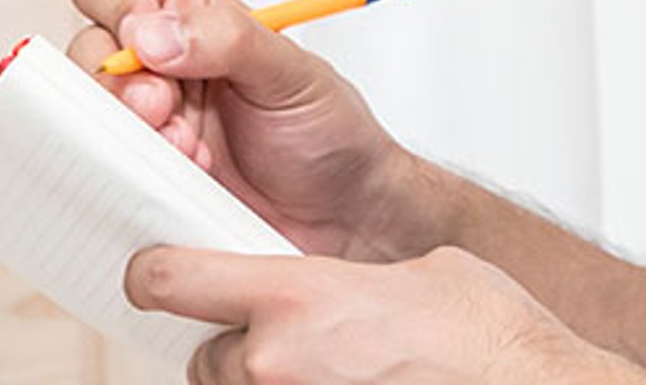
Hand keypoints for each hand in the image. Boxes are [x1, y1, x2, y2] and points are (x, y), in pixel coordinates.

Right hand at [64, 0, 444, 258]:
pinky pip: (105, 168)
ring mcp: (148, 125)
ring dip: (131, 130)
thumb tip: (151, 34)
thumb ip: (226, 41)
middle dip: (119, 80)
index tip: (143, 39)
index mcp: (189, 18)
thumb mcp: (291, 72)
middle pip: (87, 51)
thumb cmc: (327, 133)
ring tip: (190, 149)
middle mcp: (158, 66)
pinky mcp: (144, 176)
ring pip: (89, 112)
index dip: (115, 4)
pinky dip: (139, 171)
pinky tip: (189, 176)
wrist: (345, 216)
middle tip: (165, 106)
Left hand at [126, 245, 645, 384]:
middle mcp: (274, 363)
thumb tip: (342, 291)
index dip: (156, 274)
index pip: (166, 280)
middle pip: (204, 356)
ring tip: (331, 376)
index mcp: (294, 298)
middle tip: (298, 345)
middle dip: (240, 349)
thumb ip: (348, 279)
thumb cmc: (489, 344)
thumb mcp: (419, 272)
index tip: (160, 273)